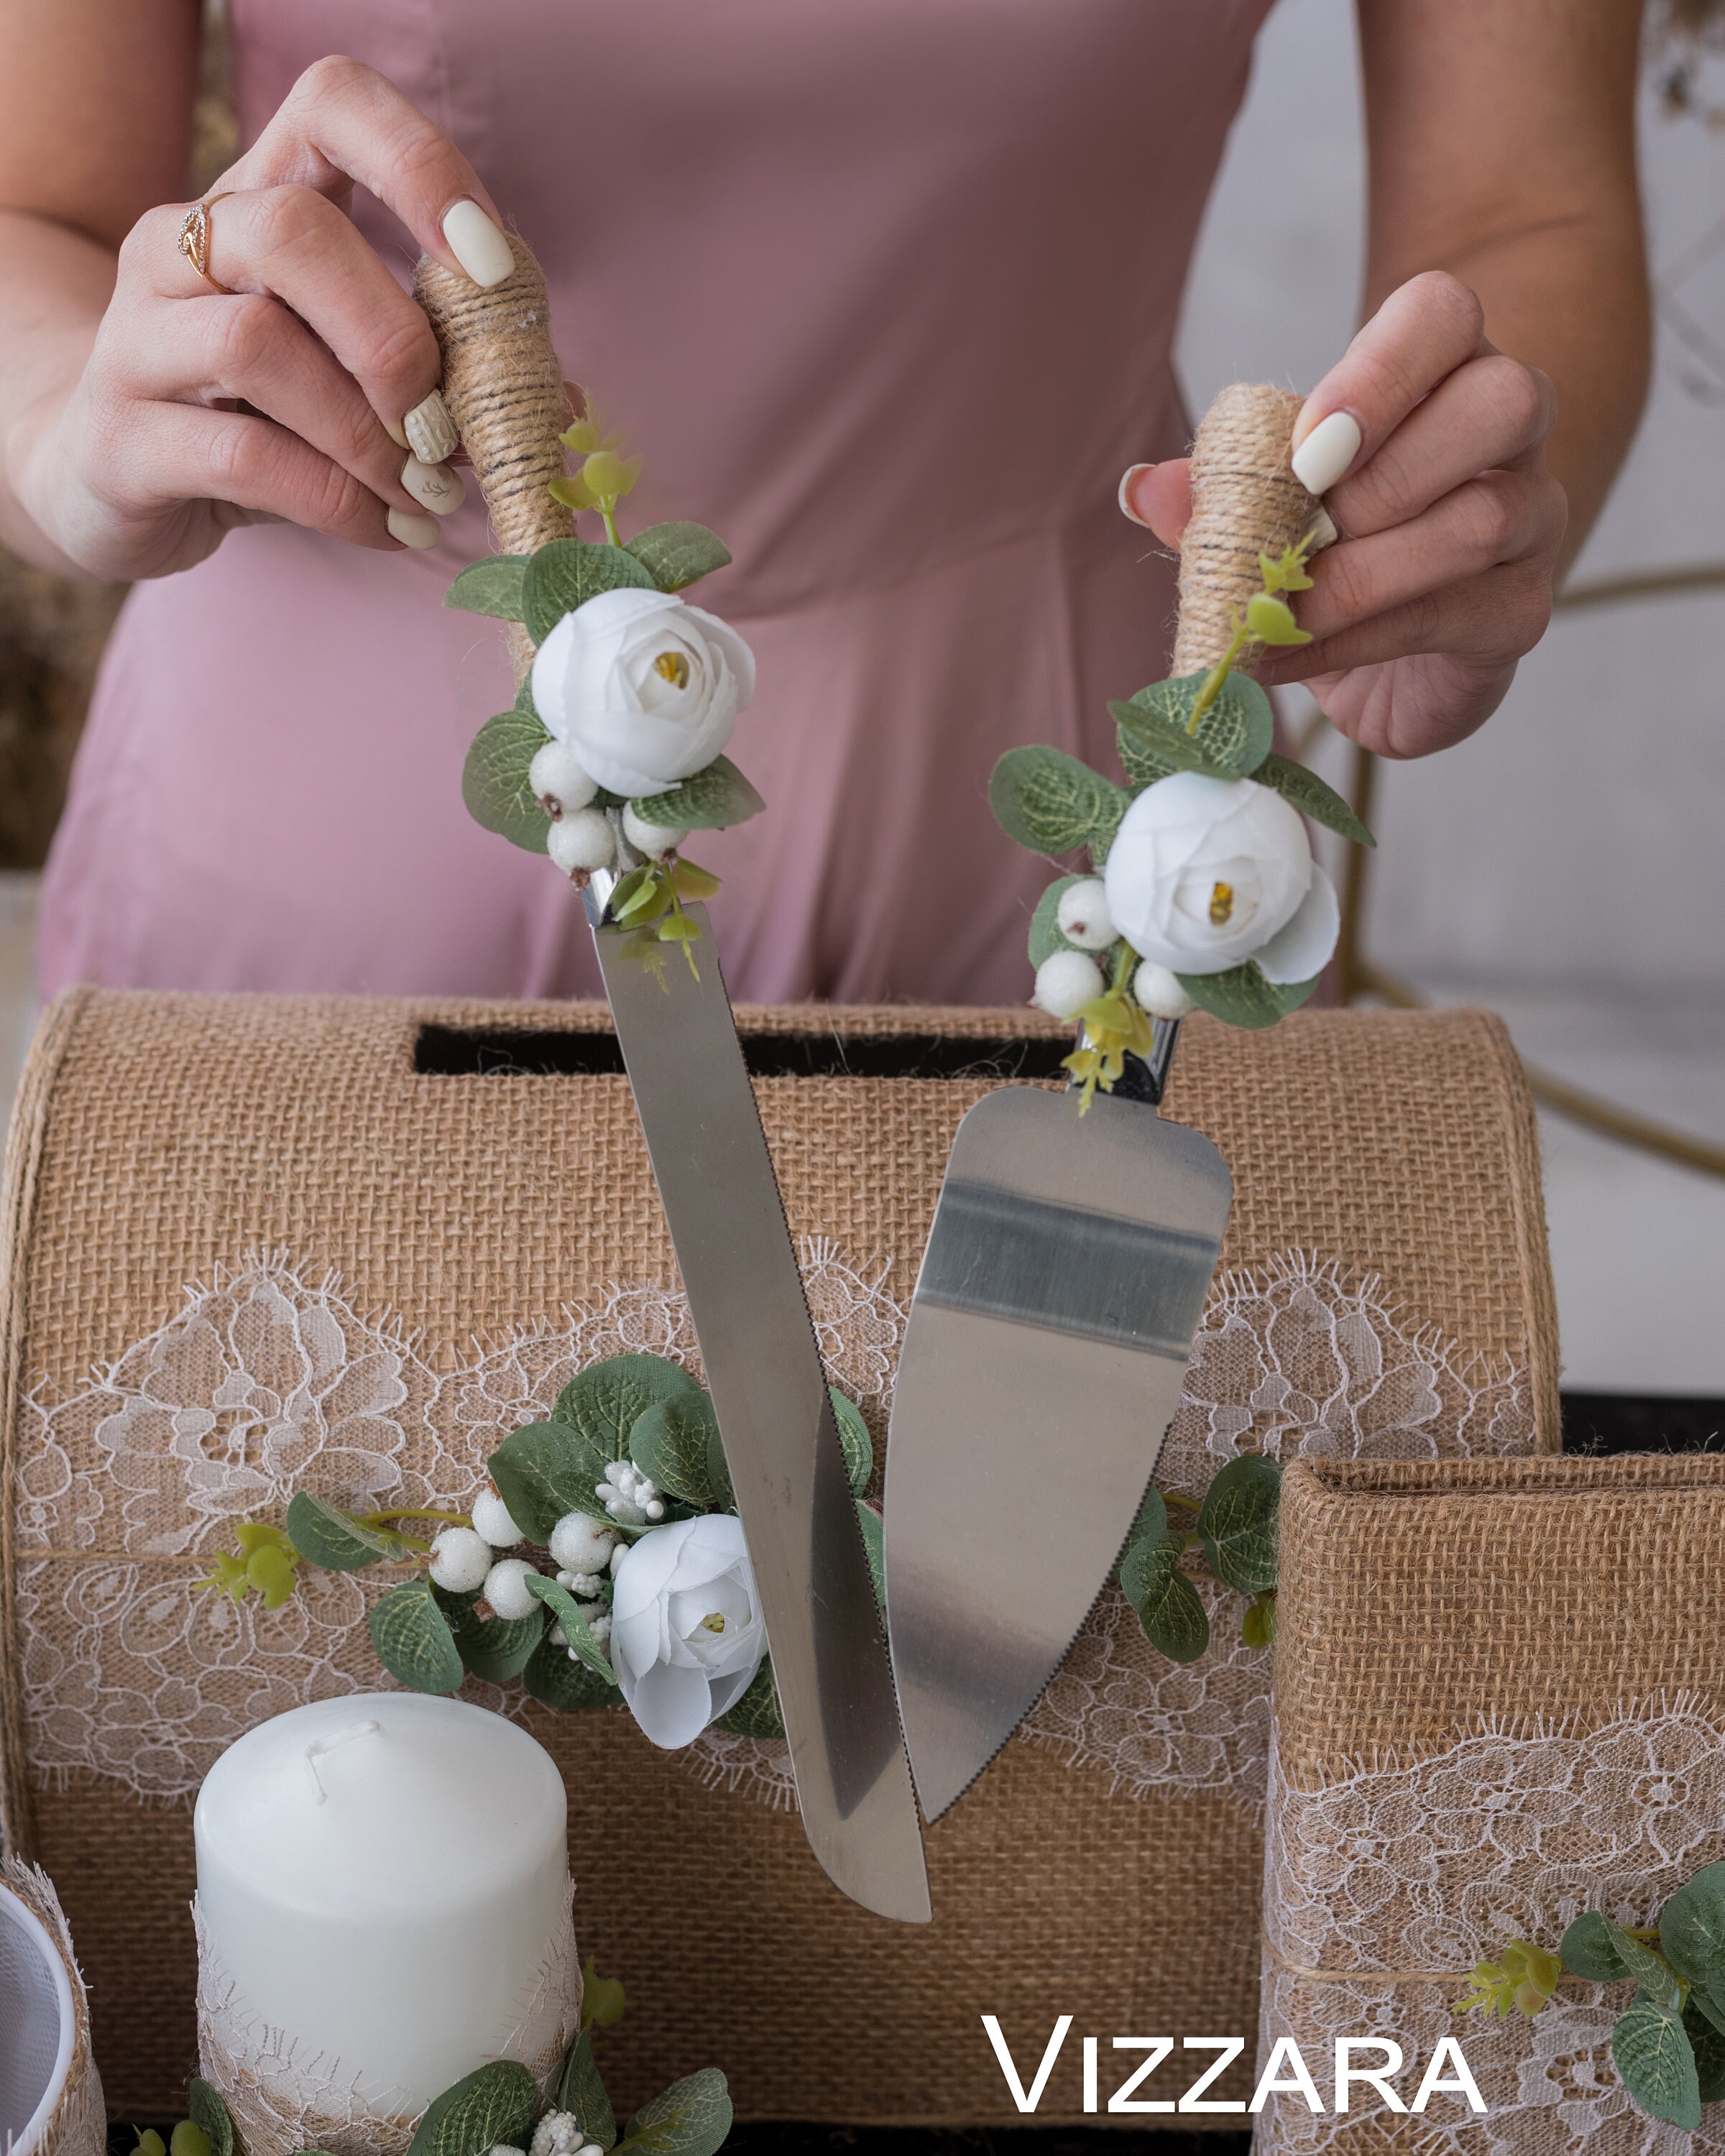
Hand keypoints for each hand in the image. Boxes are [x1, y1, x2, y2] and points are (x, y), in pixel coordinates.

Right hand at [10, 56, 514, 581]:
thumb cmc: (260, 411)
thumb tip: (553, 402)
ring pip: (259, 346)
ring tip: (423, 493)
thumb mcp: (351, 369)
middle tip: (442, 426)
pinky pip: (242, 457)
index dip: (421, 166)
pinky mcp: (120, 436)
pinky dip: (337, 501)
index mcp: (257, 196)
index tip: (488, 264)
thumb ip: (449, 365)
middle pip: (293, 230)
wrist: (110, 476)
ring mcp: (137, 334)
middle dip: (395, 337)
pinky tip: (386, 528)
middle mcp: (183, 243)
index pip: (331, 104)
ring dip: (369, 435)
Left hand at [1122, 272, 1567, 757]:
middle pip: (1504, 399)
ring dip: (1362, 570)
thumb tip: (1144, 488)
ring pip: (1482, 519)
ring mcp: (1532, 523)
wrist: (1392, 663)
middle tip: (1311, 525)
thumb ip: (1216, 494)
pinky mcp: (1521, 613)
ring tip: (1286, 605)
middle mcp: (1508, 439)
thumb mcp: (1263, 512)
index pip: (1445, 314)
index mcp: (1443, 376)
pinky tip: (1293, 653)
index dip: (1379, 370)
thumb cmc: (1333, 557)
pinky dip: (1356, 639)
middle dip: (1388, 469)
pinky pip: (1452, 613)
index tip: (1306, 444)